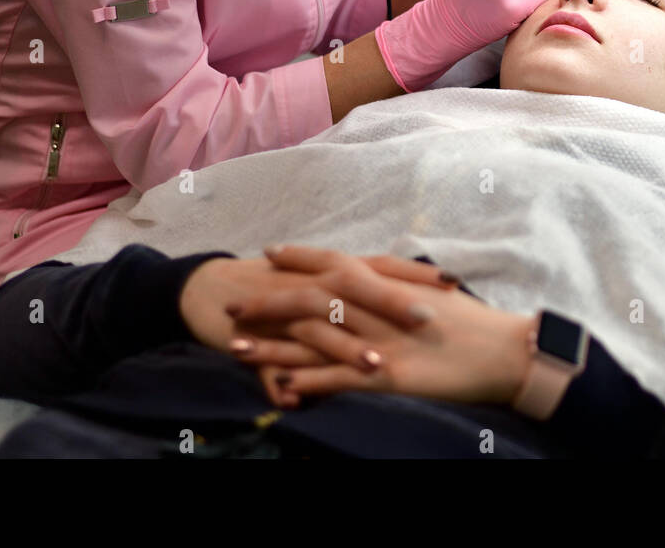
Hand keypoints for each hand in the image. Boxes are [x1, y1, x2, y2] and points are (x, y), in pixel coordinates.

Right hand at [178, 250, 461, 360]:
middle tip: (428, 319)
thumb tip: (408, 303)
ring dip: (346, 345)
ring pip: (319, 323)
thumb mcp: (323, 286)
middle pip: (357, 286)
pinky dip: (284, 377)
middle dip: (391, 302)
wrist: (211, 288)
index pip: (381, 265)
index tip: (453, 281)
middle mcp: (313, 282)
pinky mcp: (255, 333)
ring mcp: (285, 306)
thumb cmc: (278, 286)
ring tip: (376, 365)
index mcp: (332, 269)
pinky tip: (296, 399)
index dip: (415, 273)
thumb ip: (360, 295)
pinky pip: (272, 357)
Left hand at [228, 245, 535, 409]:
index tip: (268, 253)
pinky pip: (339, 379)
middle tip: (232, 305)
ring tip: (235, 350)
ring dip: (273, 346)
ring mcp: (380, 340)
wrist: (506, 351)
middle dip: (268, 301)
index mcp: (389, 284)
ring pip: (313, 339)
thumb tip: (386, 280)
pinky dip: (308, 384)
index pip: (335, 262)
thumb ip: (403, 287)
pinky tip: (279, 390)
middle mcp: (378, 307)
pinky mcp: (388, 375)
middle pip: (311, 298)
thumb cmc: (476, 325)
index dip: (300, 258)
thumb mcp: (434, 296)